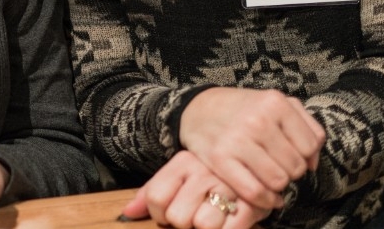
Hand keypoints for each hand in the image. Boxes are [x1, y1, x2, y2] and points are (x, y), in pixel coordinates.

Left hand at [122, 150, 271, 228]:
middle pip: (177, 216)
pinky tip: (227, 223)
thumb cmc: (209, 177)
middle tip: (195, 215)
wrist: (256, 164)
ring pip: (202, 225)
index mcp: (183, 163)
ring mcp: (228, 187)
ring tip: (213, 217)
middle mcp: (204, 172)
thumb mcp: (179, 176)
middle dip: (183, 223)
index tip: (168, 214)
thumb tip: (127, 213)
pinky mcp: (251, 205)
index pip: (156, 198)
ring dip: (205, 228)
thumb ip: (151, 193)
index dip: (159, 215)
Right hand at [179, 87, 324, 208]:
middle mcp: (257, 120)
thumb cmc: (243, 109)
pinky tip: (265, 196)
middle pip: (295, 167)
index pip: (310, 146)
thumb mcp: (276, 104)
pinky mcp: (220, 158)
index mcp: (275, 102)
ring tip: (267, 175)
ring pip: (278, 181)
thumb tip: (313, 165)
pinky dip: (264, 200)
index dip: (304, 155)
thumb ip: (307, 127)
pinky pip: (254, 191)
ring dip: (276, 184)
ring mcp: (237, 140)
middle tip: (275, 164)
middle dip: (289, 170)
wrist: (198, 109)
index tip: (289, 153)